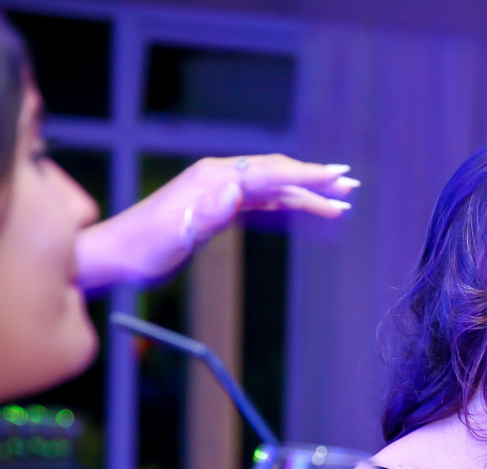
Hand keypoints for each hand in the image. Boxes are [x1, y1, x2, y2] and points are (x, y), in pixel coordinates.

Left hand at [75, 155, 358, 289]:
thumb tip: (238, 192)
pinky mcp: (217, 205)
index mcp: (214, 180)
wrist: (116, 256)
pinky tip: (303, 209)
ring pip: (272, 187)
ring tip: (338, 202)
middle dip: (315, 179)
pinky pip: (261, 200)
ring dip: (306, 194)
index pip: (270, 173)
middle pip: (277, 173)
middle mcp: (219, 177)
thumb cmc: (145, 250)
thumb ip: (209, 213)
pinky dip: (286, 203)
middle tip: (350, 186)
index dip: (307, 176)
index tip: (338, 178)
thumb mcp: (176, 235)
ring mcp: (218, 190)